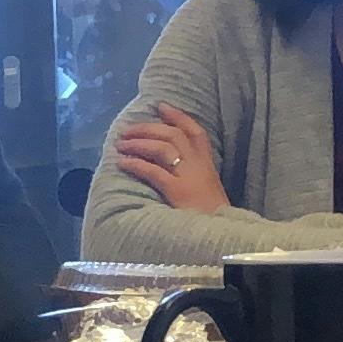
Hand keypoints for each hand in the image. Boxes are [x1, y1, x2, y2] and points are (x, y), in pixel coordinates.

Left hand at [113, 107, 227, 213]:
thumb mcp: (207, 190)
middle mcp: (199, 165)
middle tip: (128, 130)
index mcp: (207, 165)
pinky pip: (153, 171)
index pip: (195, 132)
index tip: (161, 106)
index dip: (178, 117)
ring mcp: (188, 177)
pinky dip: (136, 164)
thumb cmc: (213, 217)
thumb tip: (170, 166)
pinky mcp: (177, 191)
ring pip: (162, 148)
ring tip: (121, 144)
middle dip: (148, 128)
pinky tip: (123, 163)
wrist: (222, 235)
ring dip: (139, 143)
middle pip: (173, 135)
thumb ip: (193, 176)